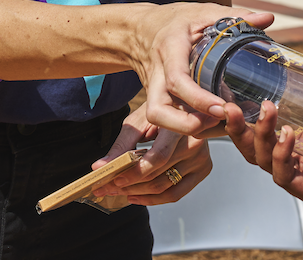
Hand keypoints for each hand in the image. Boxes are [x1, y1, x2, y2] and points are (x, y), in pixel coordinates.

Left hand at [90, 117, 213, 206]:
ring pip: (166, 189)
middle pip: (159, 177)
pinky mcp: (203, 169)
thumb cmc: (159, 110)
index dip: (134, 173)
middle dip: (129, 186)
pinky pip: (177, 193)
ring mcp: (202, 158)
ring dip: (139, 194)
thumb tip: (99, 167)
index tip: (113, 179)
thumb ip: (120, 147)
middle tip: (107, 189)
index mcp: (180, 127)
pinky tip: (137, 196)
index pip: (158, 158)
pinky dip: (155, 199)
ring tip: (120, 192)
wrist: (182, 103)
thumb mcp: (138, 123)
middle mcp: (196, 144)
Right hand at [129, 4, 274, 134]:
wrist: (139, 30)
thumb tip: (268, 18)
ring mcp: (154, 90)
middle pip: (158, 111)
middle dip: (185, 125)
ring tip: (218, 124)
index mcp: (170, 50)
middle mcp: (157, 74)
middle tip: (217, 122)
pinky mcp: (158, 98)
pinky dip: (188, 126)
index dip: (197, 98)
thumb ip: (234, 16)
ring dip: (186, 129)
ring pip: (159, 119)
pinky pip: (168, 119)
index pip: (177, 80)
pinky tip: (214, 123)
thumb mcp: (203, 12)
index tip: (222, 107)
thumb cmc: (174, 20)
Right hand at [223, 28, 302, 211]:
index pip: (262, 128)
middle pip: (255, 148)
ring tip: (267, 114)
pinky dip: (282, 159)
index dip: (242, 116)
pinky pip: (289, 180)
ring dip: (259, 139)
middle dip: (238, 130)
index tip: (228, 97)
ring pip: (266, 164)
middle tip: (229, 109)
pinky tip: (288, 138)